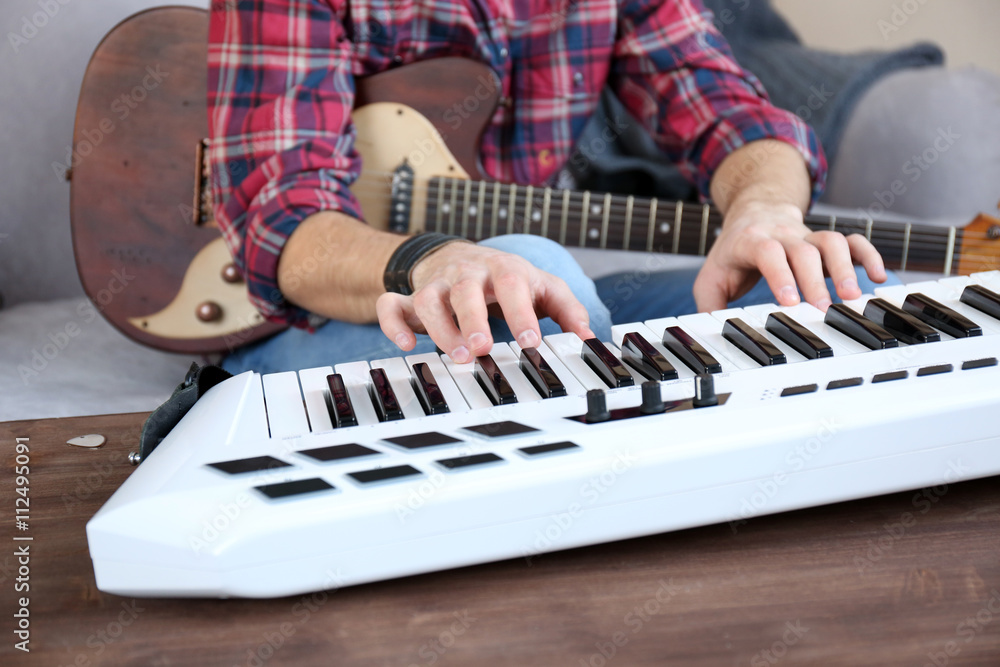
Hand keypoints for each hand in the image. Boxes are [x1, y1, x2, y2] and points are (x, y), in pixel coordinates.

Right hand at [375, 242, 593, 362]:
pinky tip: (406, 345)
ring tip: (458, 356)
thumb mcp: (542, 286)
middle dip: (473, 319)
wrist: (460, 256)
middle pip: (465, 288)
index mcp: (503, 270)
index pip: (513, 285)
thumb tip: (589, 337)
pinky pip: (392, 304)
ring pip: (428, 299)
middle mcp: (467, 274)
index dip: (521, 313)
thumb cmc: (507, 279)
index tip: (531, 343)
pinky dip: (392, 322)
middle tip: (483, 348)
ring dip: (440, 328)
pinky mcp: (411, 298)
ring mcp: (437, 285)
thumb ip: (566, 309)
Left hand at [693, 197, 887, 311]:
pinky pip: (853, 240)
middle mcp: (783, 235)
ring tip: (853, 296)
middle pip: (803, 251)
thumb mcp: (710, 277)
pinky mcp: (825, 240)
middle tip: (824, 309)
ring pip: (831, 241)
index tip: (790, 302)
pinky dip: (868, 255)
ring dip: (845, 267)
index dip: (780, 274)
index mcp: (752, 242)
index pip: (767, 252)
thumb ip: (709, 305)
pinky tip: (879, 277)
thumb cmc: (732, 253)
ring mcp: (807, 235)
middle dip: (815, 280)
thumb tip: (711, 335)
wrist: (752, 213)